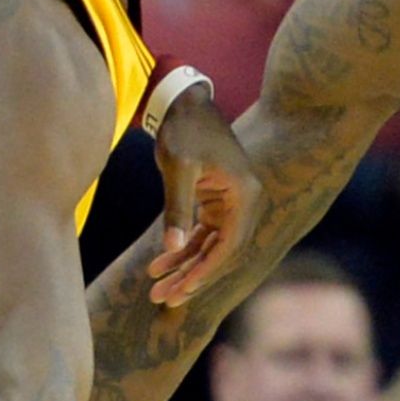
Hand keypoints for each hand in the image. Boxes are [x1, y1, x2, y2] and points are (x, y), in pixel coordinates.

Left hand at [146, 83, 260, 306]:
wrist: (180, 101)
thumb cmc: (183, 129)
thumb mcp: (179, 168)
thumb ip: (177, 209)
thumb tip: (172, 249)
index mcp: (244, 196)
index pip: (228, 246)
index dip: (205, 271)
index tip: (182, 290)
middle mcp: (243, 203)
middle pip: (219, 252)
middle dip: (190, 276)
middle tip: (163, 299)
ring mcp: (229, 204)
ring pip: (207, 247)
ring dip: (183, 267)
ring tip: (155, 289)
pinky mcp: (213, 202)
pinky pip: (199, 234)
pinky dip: (180, 249)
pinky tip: (158, 266)